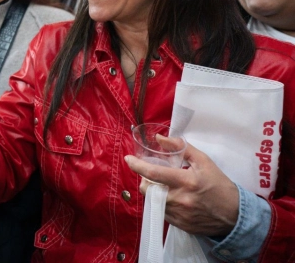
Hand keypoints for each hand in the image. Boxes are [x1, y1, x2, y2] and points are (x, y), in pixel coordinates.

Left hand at [125, 139, 239, 235]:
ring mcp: (179, 215)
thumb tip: (159, 139)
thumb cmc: (219, 184)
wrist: (235, 215)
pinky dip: (163, 204)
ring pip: (153, 202)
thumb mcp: (204, 161)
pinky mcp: (180, 225)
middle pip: (148, 189)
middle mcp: (180, 199)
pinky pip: (162, 213)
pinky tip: (173, 200)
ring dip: (155, 193)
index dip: (137, 166)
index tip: (128, 159)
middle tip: (154, 177)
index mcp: (186, 181)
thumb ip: (181, 148)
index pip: (154, 173)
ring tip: (166, 188)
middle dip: (146, 181)